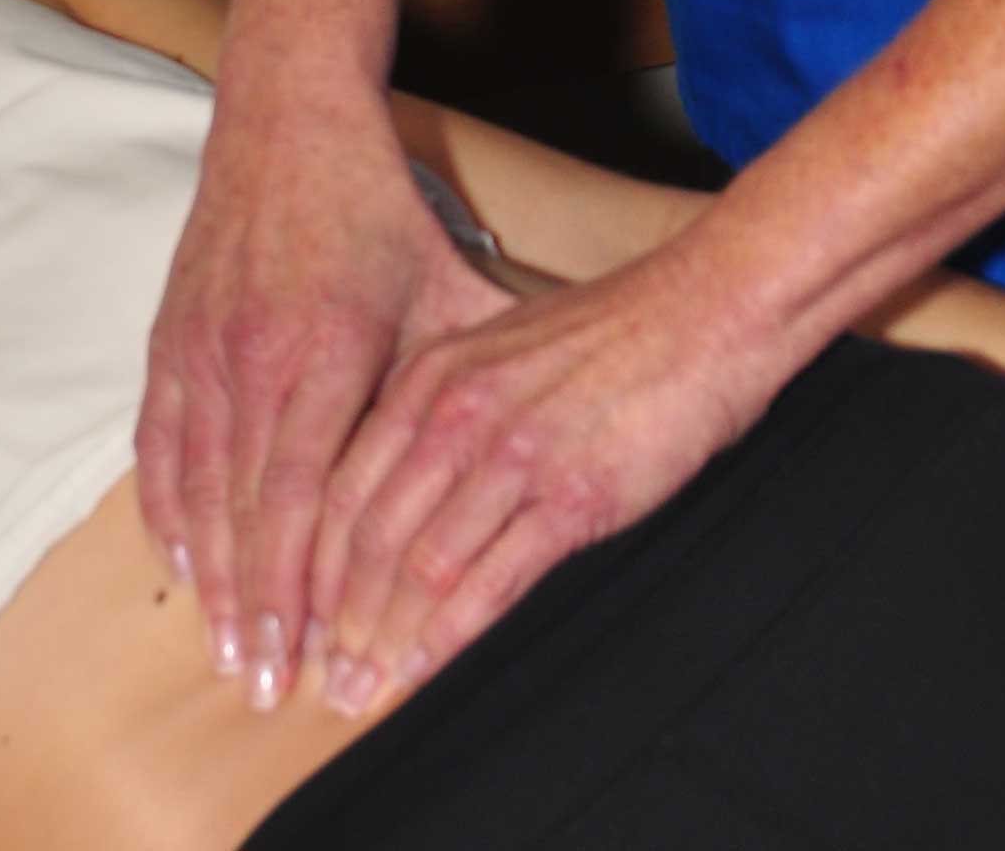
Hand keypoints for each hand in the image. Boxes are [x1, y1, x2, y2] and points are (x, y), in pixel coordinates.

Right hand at [135, 100, 507, 705]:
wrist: (288, 117)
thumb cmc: (374, 203)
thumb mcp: (441, 279)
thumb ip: (469, 368)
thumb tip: (532, 437)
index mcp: (324, 347)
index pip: (298, 499)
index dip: (296, 586)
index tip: (306, 656)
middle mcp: (252, 356)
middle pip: (242, 511)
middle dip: (252, 607)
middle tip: (263, 685)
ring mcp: (202, 347)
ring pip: (194, 485)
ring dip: (207, 573)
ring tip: (223, 647)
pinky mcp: (171, 335)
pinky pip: (159, 443)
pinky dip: (166, 508)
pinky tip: (181, 560)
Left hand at [306, 237, 787, 714]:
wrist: (703, 316)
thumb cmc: (611, 335)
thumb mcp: (501, 351)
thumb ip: (444, 409)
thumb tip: (397, 488)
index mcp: (432, 376)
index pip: (342, 486)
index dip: (311, 566)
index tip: (301, 619)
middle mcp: (458, 413)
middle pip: (368, 535)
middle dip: (336, 619)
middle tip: (320, 676)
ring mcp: (513, 455)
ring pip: (421, 567)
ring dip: (385, 640)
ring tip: (364, 688)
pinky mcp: (571, 497)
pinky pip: (491, 581)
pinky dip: (448, 636)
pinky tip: (426, 669)